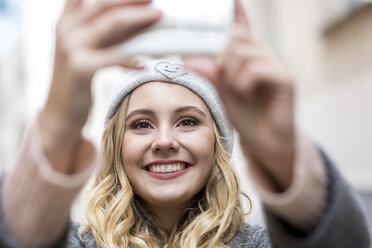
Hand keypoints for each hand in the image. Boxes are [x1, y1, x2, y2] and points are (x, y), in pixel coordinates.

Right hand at [39, 0, 160, 172]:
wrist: (61, 110)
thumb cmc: (80, 78)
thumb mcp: (92, 49)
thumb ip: (110, 34)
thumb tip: (140, 18)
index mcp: (69, 20)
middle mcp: (67, 28)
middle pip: (106, 6)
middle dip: (133, 0)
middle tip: (154, 1)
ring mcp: (71, 46)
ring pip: (111, 25)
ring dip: (138, 19)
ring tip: (158, 18)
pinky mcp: (79, 67)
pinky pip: (112, 57)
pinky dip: (130, 59)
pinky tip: (144, 64)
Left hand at [185, 0, 294, 190]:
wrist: (265, 141)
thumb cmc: (245, 113)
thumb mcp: (221, 91)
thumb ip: (209, 73)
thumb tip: (189, 58)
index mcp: (248, 55)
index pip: (240, 27)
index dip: (235, 11)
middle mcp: (263, 54)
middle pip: (235, 37)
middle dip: (222, 56)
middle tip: (223, 77)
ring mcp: (276, 63)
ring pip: (243, 52)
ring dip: (232, 72)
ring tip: (237, 89)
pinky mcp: (285, 77)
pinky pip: (257, 68)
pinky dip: (245, 81)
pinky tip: (246, 92)